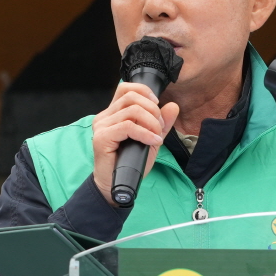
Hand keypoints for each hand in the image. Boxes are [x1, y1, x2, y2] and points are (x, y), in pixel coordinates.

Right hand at [92, 81, 178, 205]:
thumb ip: (161, 124)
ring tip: (156, 137)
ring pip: (131, 110)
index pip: (125, 88)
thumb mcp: (151, 141)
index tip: (157, 106)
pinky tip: (152, 142)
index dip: (144, 92)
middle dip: (152, 110)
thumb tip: (173, 106)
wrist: (116, 187)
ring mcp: (102, 126)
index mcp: (113, 114)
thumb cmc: (130, 165)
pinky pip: (128, 126)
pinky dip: (145, 133)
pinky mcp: (102, 137)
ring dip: (151, 123)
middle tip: (159, 128)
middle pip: (131, 97)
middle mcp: (105, 117)